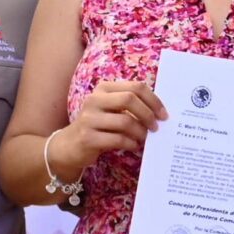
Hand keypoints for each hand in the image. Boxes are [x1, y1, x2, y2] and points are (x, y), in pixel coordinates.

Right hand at [48, 80, 167, 179]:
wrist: (69, 145)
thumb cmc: (97, 126)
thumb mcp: (110, 109)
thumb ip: (129, 105)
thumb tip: (158, 112)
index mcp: (103, 88)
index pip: (135, 87)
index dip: (153, 100)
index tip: (163, 114)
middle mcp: (94, 100)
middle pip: (130, 99)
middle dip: (148, 114)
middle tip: (156, 127)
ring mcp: (89, 119)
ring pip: (125, 121)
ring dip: (140, 132)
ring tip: (144, 138)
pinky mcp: (88, 138)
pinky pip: (118, 139)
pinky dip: (131, 143)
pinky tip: (134, 146)